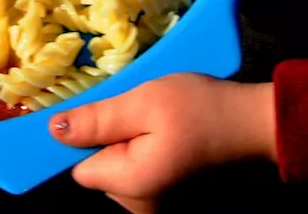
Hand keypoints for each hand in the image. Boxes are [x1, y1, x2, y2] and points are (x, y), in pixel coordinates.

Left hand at [49, 74, 275, 212]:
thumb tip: (54, 131)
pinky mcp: (167, 192)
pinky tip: (162, 131)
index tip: (100, 111)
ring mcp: (155, 202)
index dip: (84, 136)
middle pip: (98, 168)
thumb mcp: (142, 102)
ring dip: (126, 139)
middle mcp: (139, 205)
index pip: (78, 166)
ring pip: (118, 166)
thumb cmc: (200, 108)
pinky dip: (142, 147)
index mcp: (129, 186)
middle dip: (108, 137)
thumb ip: (96, 119)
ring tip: (153, 119)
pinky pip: (137, 168)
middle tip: (136, 111)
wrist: (253, 121)